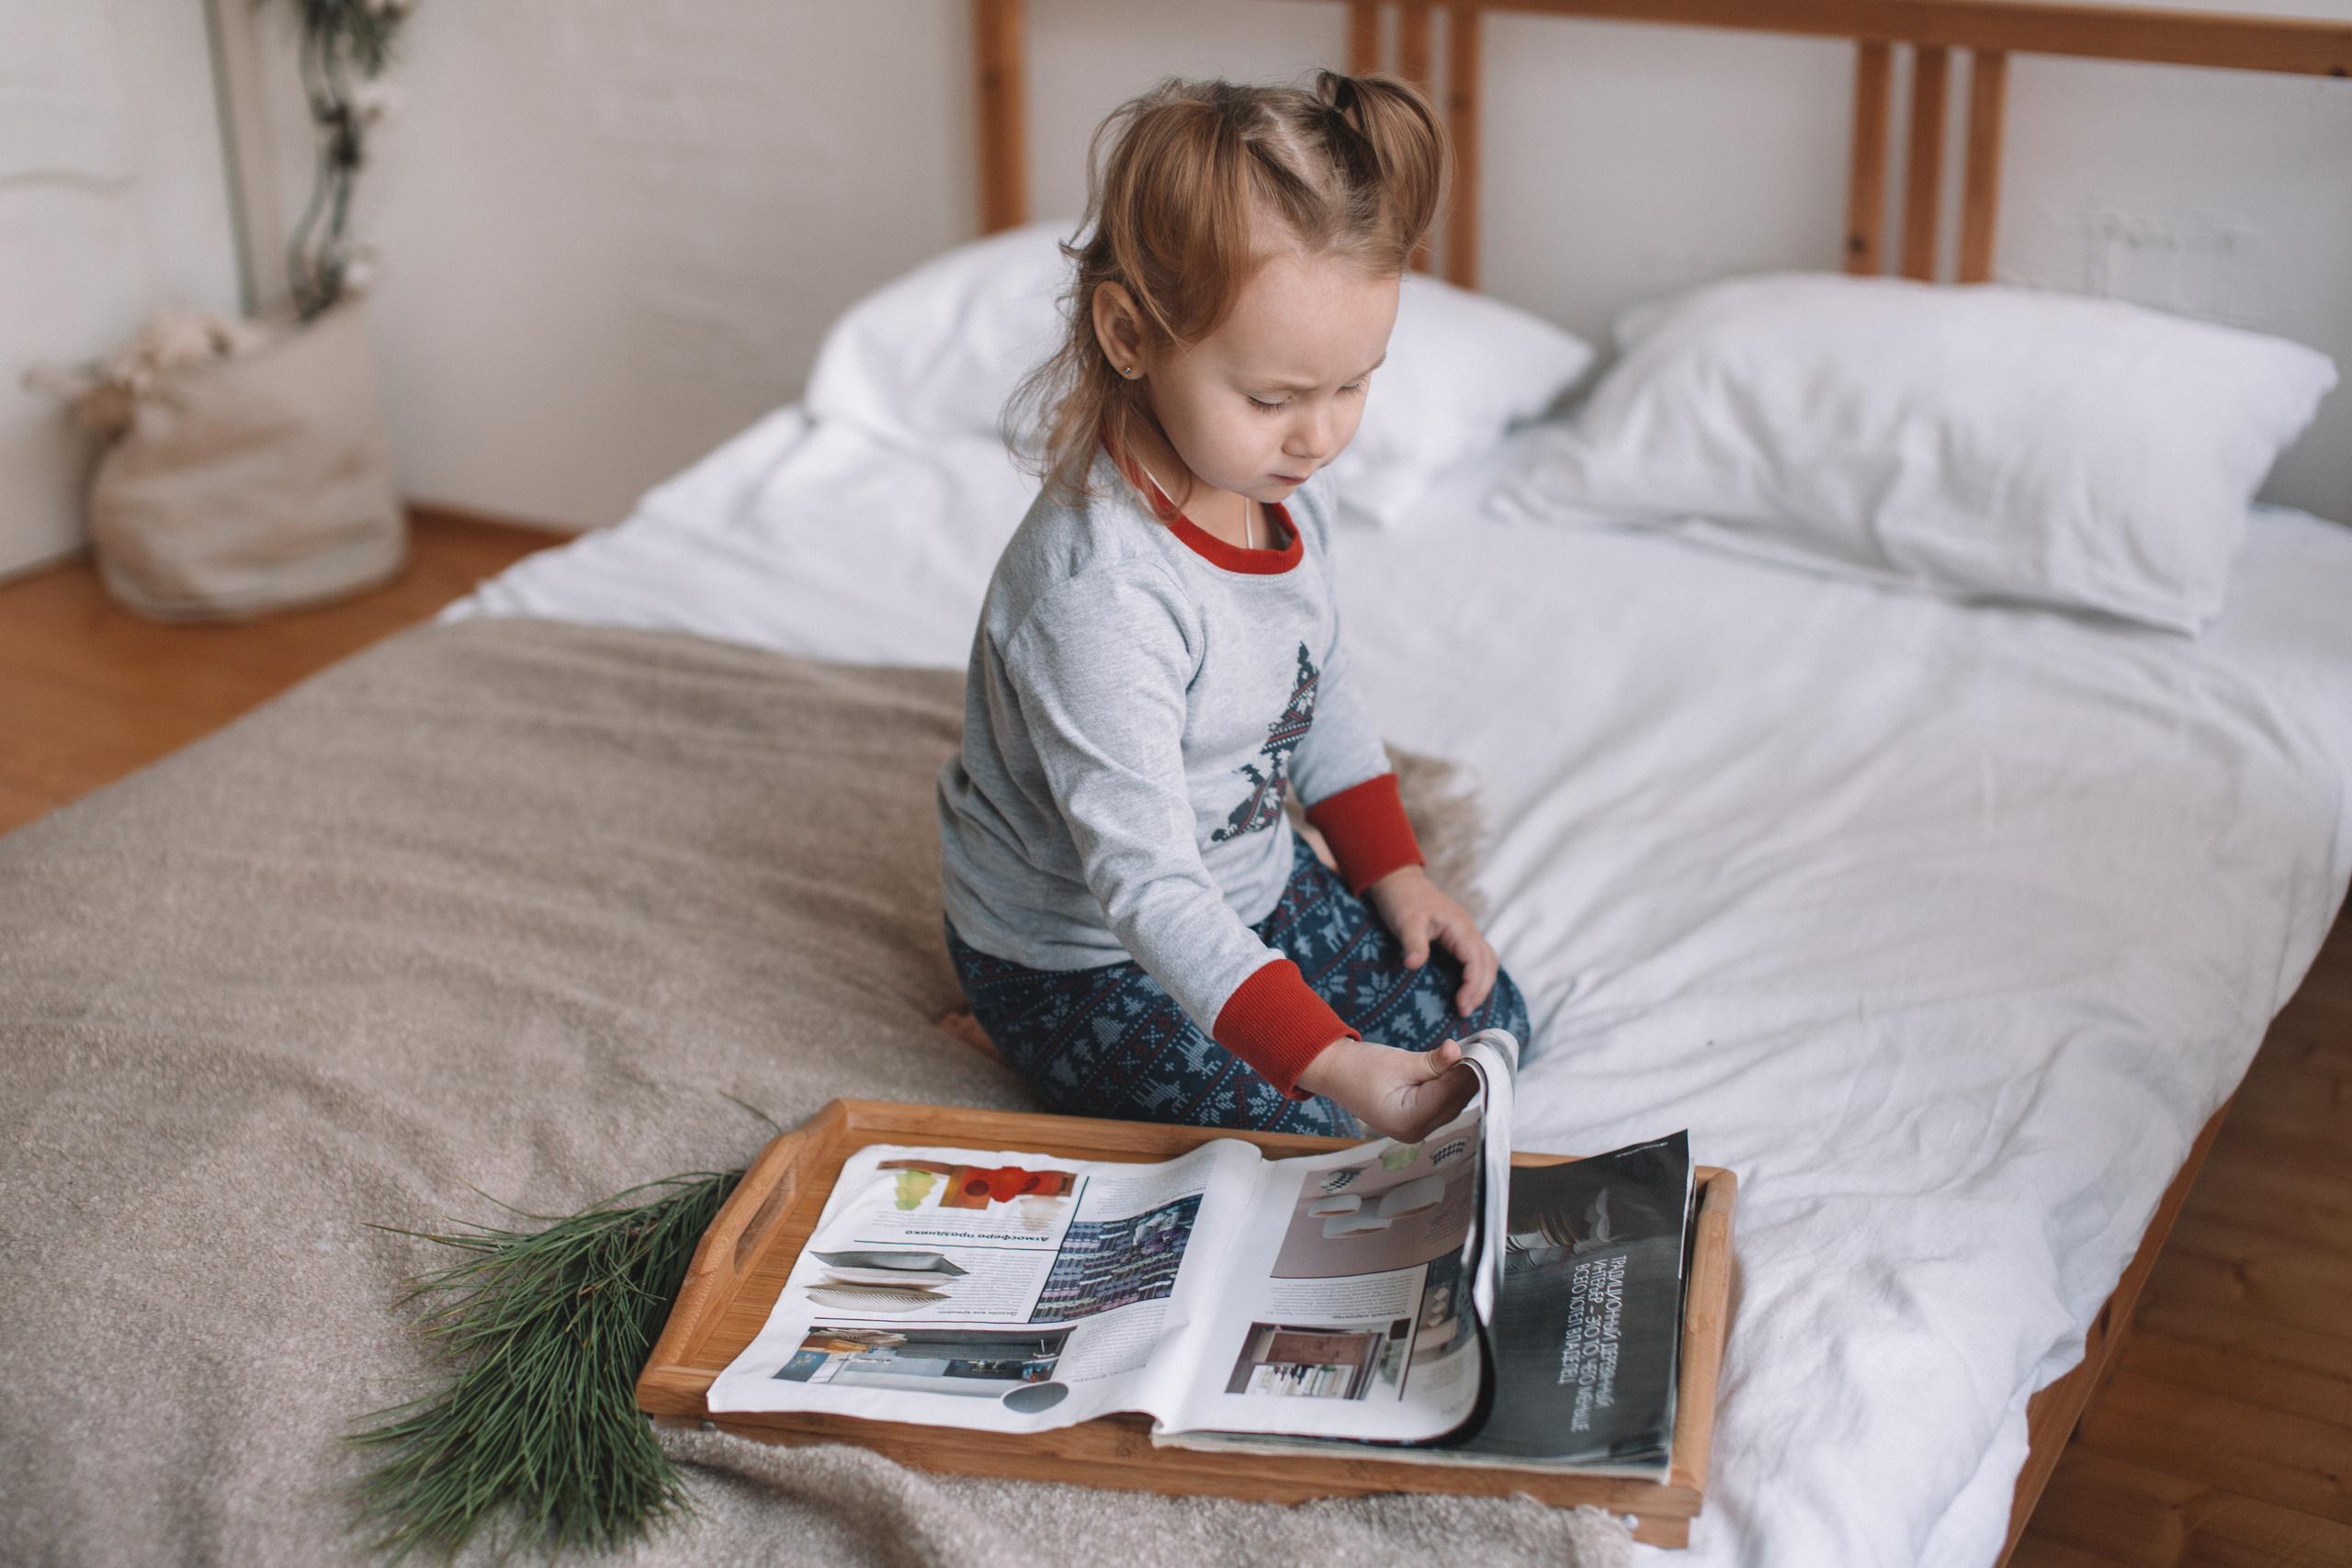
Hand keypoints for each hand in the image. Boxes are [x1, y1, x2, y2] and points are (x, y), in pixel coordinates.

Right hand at [1295, 1037, 1477, 1143]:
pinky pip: (1443, 1103)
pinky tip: (1458, 1067)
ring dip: (1462, 1080)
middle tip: (1484, 1049)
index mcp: (1408, 1120)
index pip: (1449, 1094)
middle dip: (1468, 1075)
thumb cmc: (1359, 1068)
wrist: (1334, 1073)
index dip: (1467, 1071)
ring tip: (1474, 1054)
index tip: (1484, 1050)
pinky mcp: (1417, 1120)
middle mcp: (1415, 1131)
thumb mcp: (1398, 1062)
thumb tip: (1458, 1052)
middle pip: (1455, 1101)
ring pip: (1453, 1103)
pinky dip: (1451, 1085)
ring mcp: (1417, 1129)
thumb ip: (1432, 1062)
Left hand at [1363, 865, 1496, 1017]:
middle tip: (1463, 1012)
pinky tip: (1465, 991)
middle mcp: (1468, 931)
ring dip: (1482, 985)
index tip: (1461, 1005)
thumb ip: (1412, 942)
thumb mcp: (1405, 921)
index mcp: (1460, 926)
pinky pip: (1476, 960)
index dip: (1473, 984)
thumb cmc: (1402, 900)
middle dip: (1480, 990)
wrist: (1399, 883)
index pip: (1477, 959)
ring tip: (1466, 1007)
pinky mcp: (1458, 939)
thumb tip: (1414, 965)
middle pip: (1488, 963)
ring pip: (1487, 962)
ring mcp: (1465, 934)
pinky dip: (1476, 977)